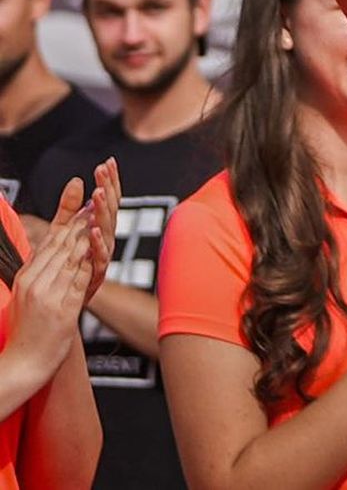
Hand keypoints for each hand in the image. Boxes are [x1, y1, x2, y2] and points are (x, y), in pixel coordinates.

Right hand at [7, 214, 91, 386]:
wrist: (22, 366)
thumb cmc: (27, 333)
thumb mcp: (27, 297)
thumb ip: (40, 273)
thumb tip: (53, 253)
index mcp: (25, 278)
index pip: (49, 242)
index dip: (67, 221)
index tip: (82, 204)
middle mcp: (35, 283)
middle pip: (61, 246)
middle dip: (81, 223)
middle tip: (97, 203)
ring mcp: (48, 296)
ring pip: (72, 258)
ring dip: (88, 237)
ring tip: (102, 219)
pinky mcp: (63, 310)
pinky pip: (80, 281)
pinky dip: (91, 264)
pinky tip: (101, 252)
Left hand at [45, 160, 120, 305]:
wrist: (63, 310)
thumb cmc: (67, 270)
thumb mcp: (64, 234)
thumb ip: (69, 209)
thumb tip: (76, 180)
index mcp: (100, 229)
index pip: (108, 199)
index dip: (110, 181)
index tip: (107, 161)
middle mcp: (105, 240)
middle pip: (111, 210)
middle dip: (107, 188)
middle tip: (102, 170)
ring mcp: (102, 257)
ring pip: (106, 230)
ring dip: (102, 211)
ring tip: (96, 193)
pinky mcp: (95, 275)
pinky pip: (98, 257)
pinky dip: (96, 243)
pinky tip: (91, 230)